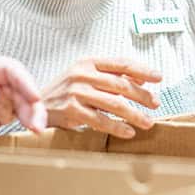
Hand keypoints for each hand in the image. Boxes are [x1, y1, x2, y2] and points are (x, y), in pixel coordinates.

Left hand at [0, 50, 46, 144]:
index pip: (10, 69)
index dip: (25, 82)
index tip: (34, 97)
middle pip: (23, 87)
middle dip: (32, 104)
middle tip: (37, 124)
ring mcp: (2, 95)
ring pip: (26, 102)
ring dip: (34, 115)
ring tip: (37, 130)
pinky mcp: (4, 111)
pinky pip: (22, 115)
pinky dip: (29, 122)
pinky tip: (34, 132)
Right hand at [42, 57, 161, 138]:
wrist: (35, 106)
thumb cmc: (65, 91)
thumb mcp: (86, 76)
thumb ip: (111, 76)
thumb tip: (142, 79)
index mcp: (88, 62)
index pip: (121, 63)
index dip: (142, 70)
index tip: (159, 77)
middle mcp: (82, 75)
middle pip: (121, 84)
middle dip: (142, 95)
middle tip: (155, 104)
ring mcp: (76, 92)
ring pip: (114, 103)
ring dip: (135, 114)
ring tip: (148, 122)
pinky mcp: (72, 110)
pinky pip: (101, 120)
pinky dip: (117, 127)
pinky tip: (129, 132)